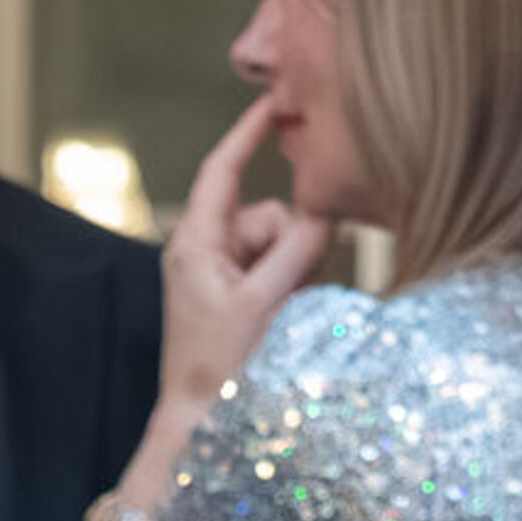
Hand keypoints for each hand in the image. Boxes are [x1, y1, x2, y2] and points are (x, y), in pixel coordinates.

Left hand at [157, 97, 333, 423]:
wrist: (197, 419)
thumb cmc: (216, 367)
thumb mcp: (261, 304)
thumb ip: (297, 251)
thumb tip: (326, 211)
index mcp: (195, 242)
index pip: (223, 169)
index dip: (250, 132)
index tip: (276, 101)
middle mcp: (204, 250)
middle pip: (266, 213)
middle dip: (289, 241)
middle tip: (291, 287)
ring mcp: (219, 274)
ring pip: (278, 244)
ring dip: (291, 270)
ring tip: (280, 313)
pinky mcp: (232, 295)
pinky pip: (274, 271)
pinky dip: (286, 286)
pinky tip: (280, 318)